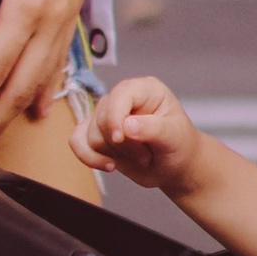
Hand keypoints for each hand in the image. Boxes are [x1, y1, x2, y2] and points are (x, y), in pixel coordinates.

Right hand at [73, 74, 201, 196]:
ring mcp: (106, 117)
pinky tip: (109, 165)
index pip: (118, 95)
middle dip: (123, 145)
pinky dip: (89, 158)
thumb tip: (126, 126)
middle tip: (146, 154)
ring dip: (114, 154)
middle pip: (102, 120)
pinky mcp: (97, 135)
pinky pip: (77, 143)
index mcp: (143, 89)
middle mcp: (121, 99)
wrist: (175, 165)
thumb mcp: (174, 135)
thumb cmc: (179, 144)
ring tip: (139, 157)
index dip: (115, 116)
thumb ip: (152, 129)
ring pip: (90, 136)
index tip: (121, 138)